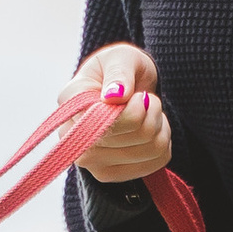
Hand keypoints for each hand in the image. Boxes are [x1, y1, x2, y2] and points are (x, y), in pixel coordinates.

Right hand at [63, 44, 172, 185]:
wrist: (125, 91)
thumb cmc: (120, 70)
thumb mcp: (122, 57)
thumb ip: (119, 72)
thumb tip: (114, 96)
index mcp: (70, 100)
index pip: (103, 119)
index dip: (132, 109)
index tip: (138, 95)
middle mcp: (71, 135)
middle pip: (132, 134)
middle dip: (150, 111)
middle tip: (144, 99)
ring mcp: (89, 160)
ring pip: (148, 148)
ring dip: (159, 124)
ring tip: (147, 112)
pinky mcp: (108, 174)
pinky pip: (156, 162)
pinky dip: (163, 141)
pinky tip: (149, 130)